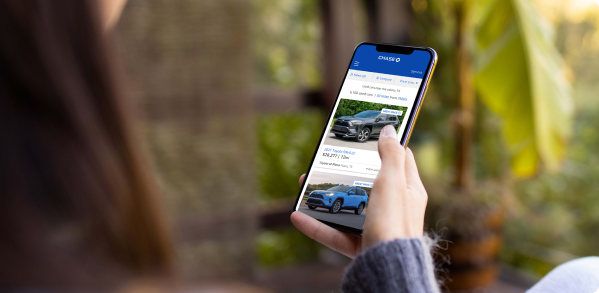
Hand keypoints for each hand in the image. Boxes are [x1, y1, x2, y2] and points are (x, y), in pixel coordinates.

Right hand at [290, 125, 427, 257]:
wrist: (388, 269)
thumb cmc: (394, 224)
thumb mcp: (392, 183)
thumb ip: (390, 155)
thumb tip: (389, 131)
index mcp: (408, 190)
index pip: (401, 158)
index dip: (387, 144)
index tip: (370, 134)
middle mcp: (394, 208)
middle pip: (366, 182)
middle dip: (343, 171)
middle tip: (325, 159)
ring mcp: (377, 227)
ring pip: (346, 208)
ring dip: (323, 198)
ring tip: (303, 185)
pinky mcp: (361, 245)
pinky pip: (335, 233)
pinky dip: (316, 226)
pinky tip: (297, 216)